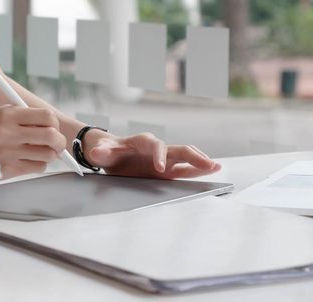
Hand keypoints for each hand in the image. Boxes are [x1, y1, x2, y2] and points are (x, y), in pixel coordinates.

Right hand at [0, 105, 65, 178]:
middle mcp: (9, 132)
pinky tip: (28, 160)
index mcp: (8, 114)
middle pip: (52, 137)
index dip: (54, 124)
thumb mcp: (0, 115)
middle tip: (57, 144)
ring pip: (47, 155)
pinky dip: (38, 165)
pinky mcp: (7, 169)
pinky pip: (37, 168)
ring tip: (40, 152)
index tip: (53, 128)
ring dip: (49, 155)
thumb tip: (54, 126)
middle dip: (59, 142)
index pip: (47, 116)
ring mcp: (8, 152)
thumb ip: (25, 118)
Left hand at [84, 132, 220, 178]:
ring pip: (186, 157)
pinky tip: (212, 170)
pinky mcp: (166, 169)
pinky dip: (198, 169)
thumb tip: (96, 152)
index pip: (154, 146)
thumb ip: (100, 152)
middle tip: (206, 164)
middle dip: (193, 156)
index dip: (158, 155)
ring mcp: (164, 158)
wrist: (109, 154)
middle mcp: (157, 148)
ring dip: (201, 161)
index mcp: (142, 142)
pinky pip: (185, 168)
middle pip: (178, 148)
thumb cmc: (106, 150)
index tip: (159, 168)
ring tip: (216, 167)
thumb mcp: (100, 151)